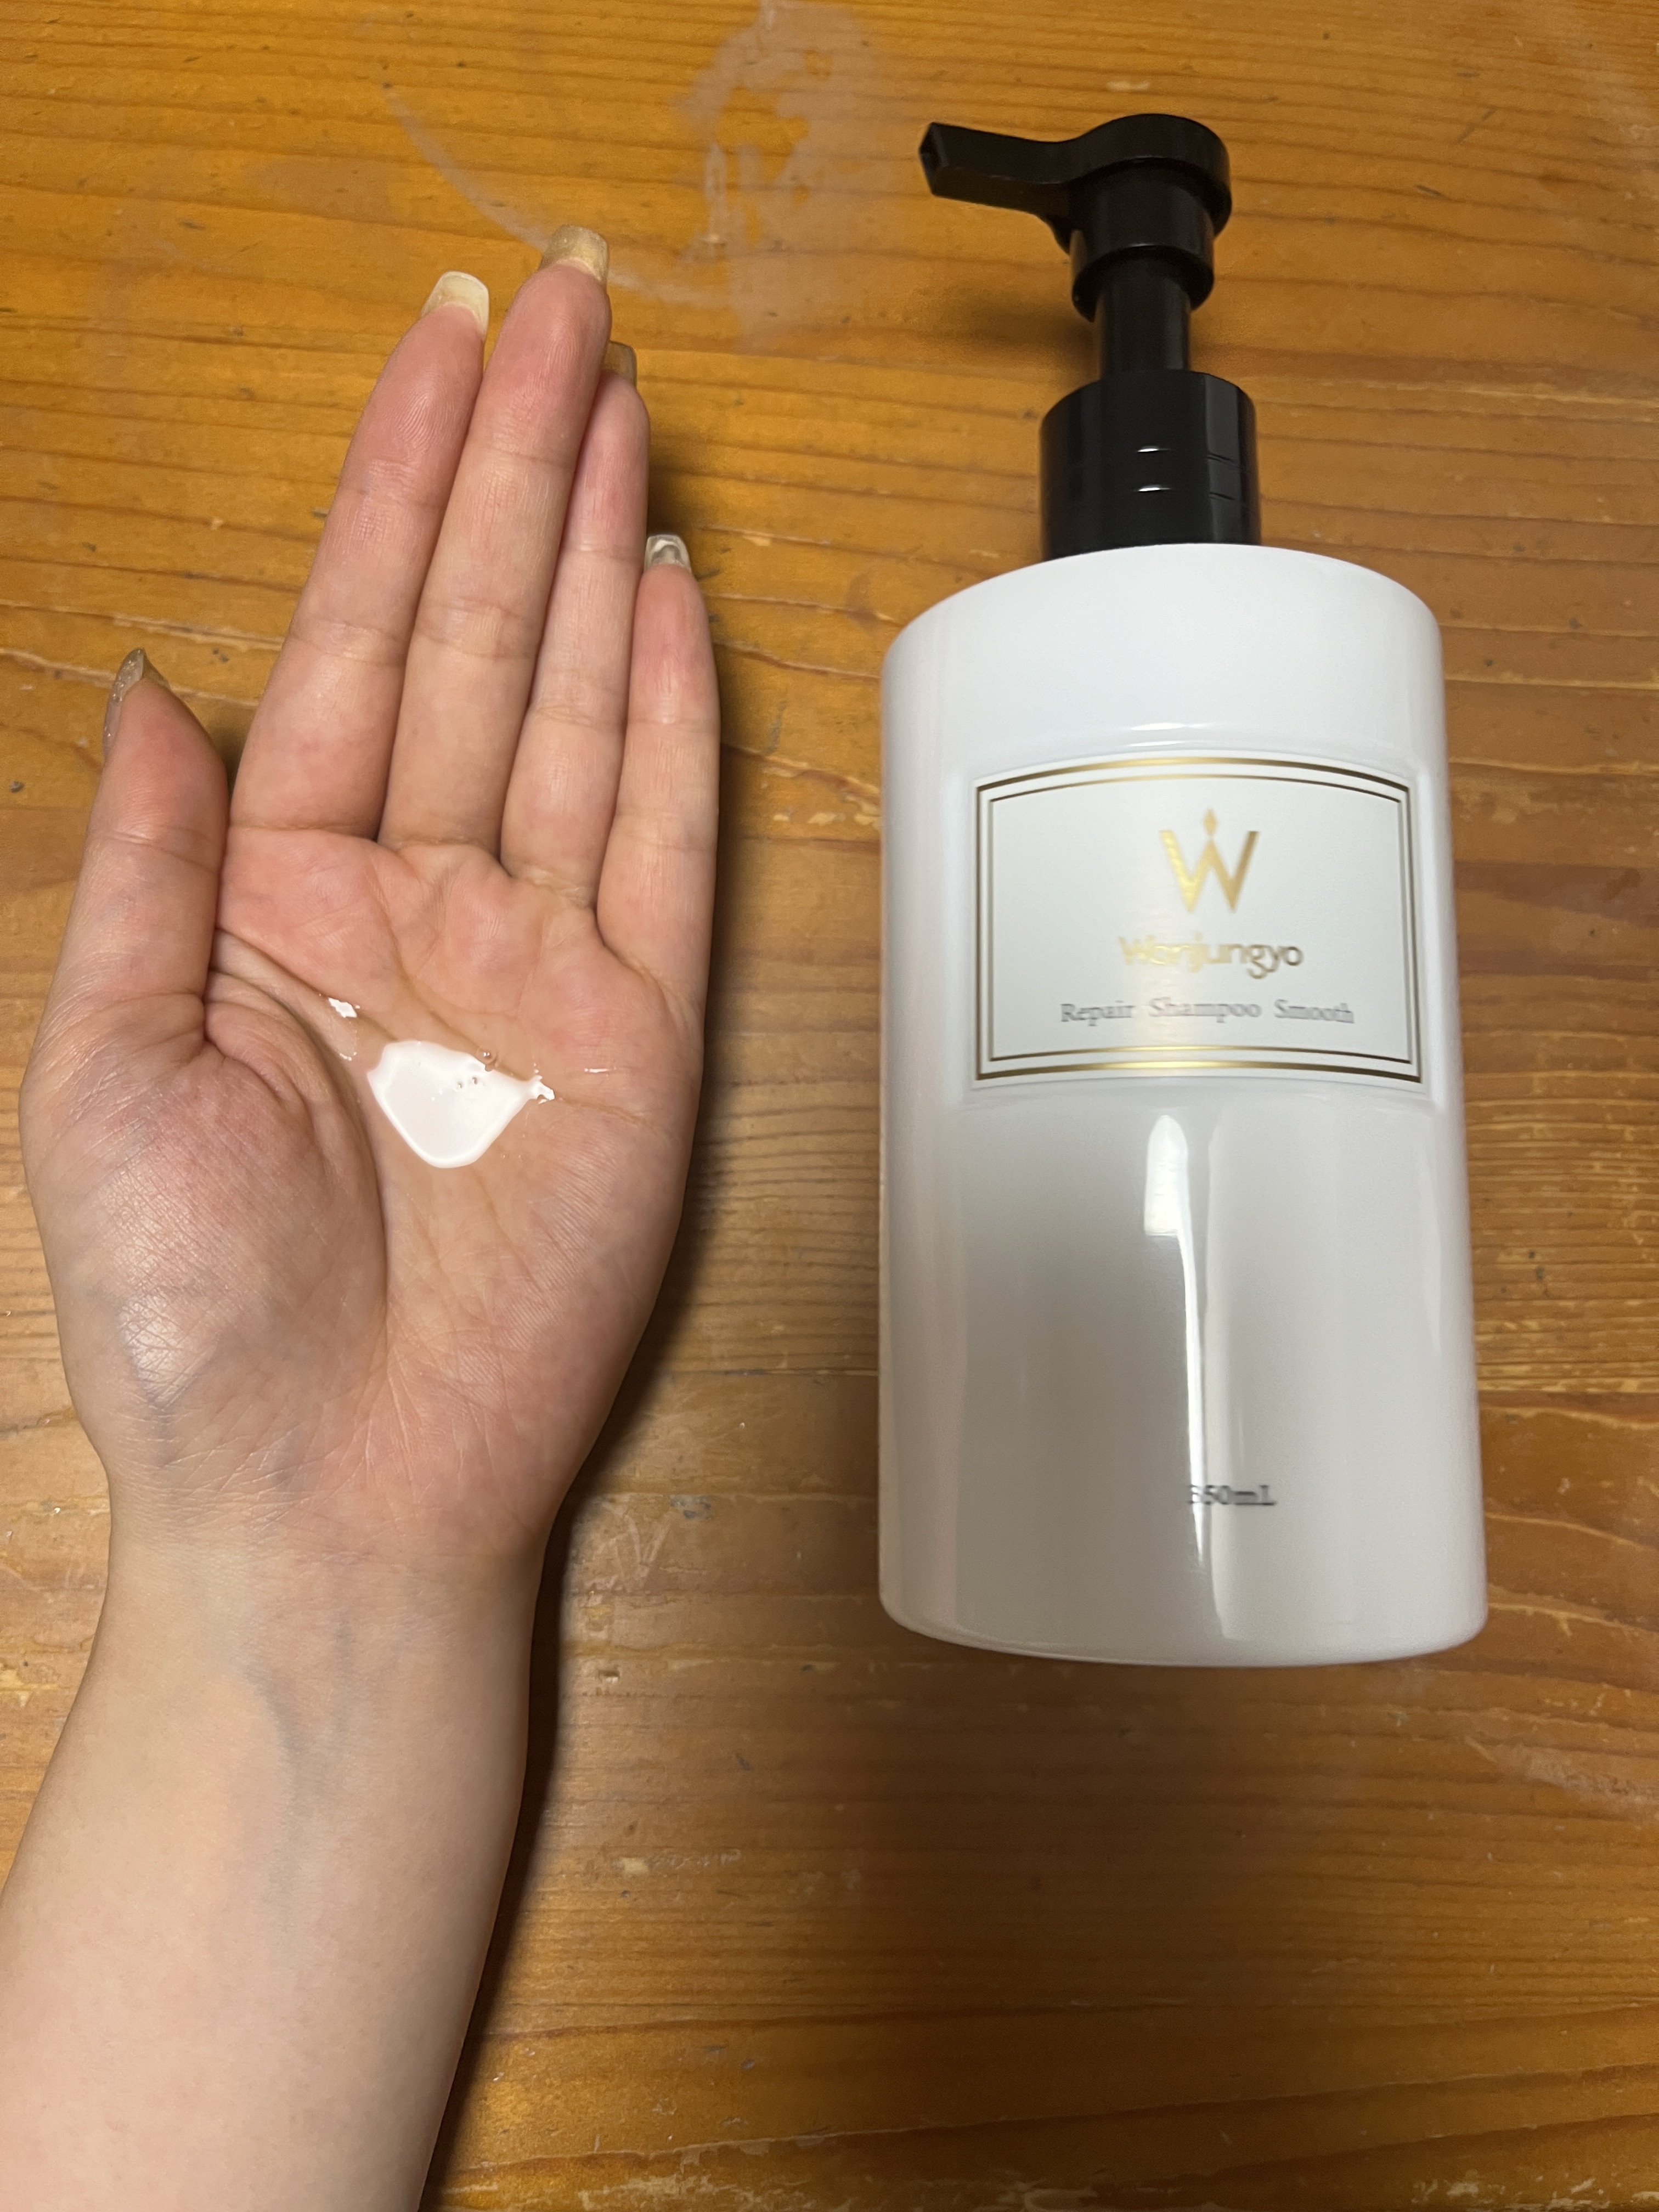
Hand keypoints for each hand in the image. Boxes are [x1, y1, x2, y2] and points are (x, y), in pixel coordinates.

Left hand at [21, 252, 718, 1579]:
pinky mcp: (640, 1033)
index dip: (394, 486)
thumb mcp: (102, 1063)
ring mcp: (538, 958)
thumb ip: (146, 862)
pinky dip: (672, 719)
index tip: (442, 344)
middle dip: (510, 466)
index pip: (351, 640)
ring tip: (615, 400)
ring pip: (574, 706)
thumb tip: (159, 679)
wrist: (330, 1490)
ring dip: (590, 551)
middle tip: (559, 304)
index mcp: (278, 894)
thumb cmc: (192, 1310)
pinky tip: (667, 597)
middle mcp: (414, 899)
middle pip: (473, 637)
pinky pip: (665, 842)